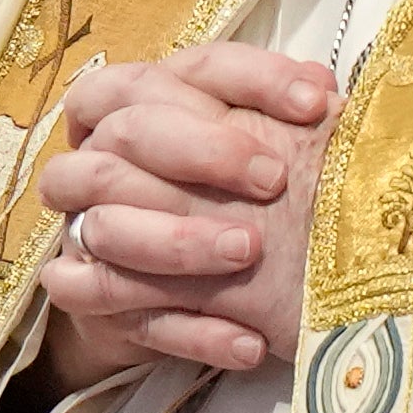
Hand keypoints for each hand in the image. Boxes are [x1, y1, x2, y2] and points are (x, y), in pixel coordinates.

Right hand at [34, 40, 330, 384]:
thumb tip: (327, 90)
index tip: (314, 104)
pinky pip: (122, 313)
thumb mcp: (257, 152)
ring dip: (181, 242)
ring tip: (250, 253)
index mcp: (153, 103)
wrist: (159, 290)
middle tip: (274, 180)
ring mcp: (86, 226)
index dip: (254, 79)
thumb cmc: (222, 203)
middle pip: (132, 131)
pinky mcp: (86, 295)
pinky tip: (250, 343)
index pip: (193, 68)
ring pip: (107, 224)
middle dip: (204, 152)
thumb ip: (281, 122)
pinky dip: (190, 331)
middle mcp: (105, 155)